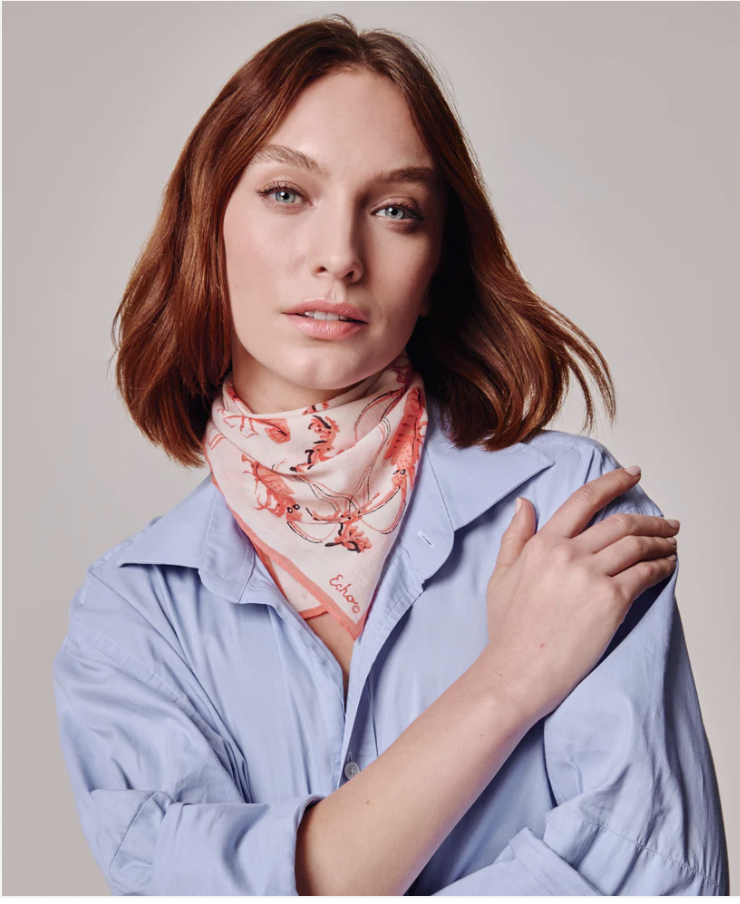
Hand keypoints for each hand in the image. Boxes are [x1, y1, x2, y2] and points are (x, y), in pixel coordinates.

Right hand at [482, 466, 678, 723]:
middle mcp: (568, 554)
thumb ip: (515, 537)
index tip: (631, 475)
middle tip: (665, 522)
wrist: (518, 669)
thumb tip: (524, 504)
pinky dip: (661, 566)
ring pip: (636, 545)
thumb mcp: (500, 575)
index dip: (613, 482)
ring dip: (660, 541)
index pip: (584, 500)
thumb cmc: (509, 629)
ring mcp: (590, 576)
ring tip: (670, 543)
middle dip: (650, 519)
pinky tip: (666, 566)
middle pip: (620, 522)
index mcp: (542, 544)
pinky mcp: (611, 601)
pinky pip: (645, 574)